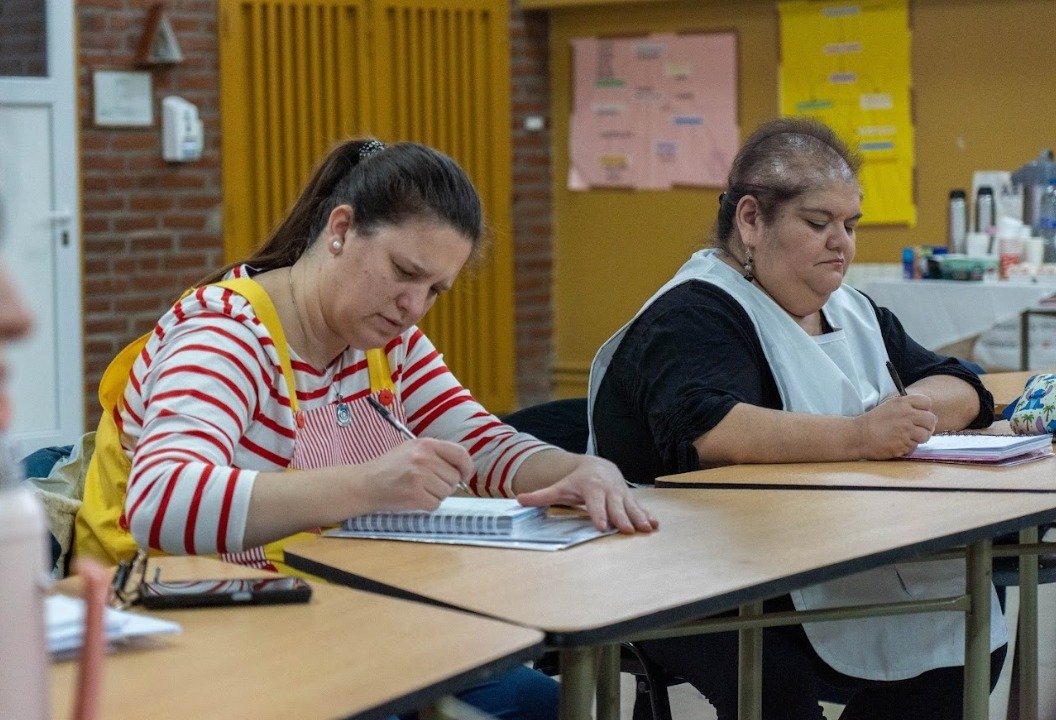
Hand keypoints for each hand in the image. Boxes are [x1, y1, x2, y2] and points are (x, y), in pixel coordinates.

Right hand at [359, 438, 472, 511]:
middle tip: (427, 484)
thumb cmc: (390, 467)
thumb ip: (436, 454)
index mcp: (426, 444)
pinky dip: (427, 505)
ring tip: (418, 489)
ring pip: (446, 492)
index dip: (466, 467)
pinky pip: (435, 504)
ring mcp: (419, 477)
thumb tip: (461, 468)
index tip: (463, 475)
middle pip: (454, 478)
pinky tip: (413, 498)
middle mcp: (424, 458)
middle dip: (444, 484)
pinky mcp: (414, 495)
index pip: (460, 454)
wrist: (365, 483)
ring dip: (435, 495)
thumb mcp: (412, 449)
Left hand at [515, 456, 658, 533]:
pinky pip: (640, 507)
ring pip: (631, 507)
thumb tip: (518, 500)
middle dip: (622, 518)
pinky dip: (648, 515)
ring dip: (639, 518)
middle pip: (616, 506)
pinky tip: (655, 525)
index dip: (599, 514)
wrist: (599, 466)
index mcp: (591, 488)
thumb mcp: (559, 487)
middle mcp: (609, 490)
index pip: (595, 503)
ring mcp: (621, 494)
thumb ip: (541, 496)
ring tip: (647, 528)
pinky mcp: (630, 498)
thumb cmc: (577, 481)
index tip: (602, 526)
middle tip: (628, 530)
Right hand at [856, 393, 936, 458]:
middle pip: (931, 419)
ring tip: (908, 437)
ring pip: (926, 435)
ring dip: (920, 437)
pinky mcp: (904, 444)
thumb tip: (924, 412)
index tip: (918, 415)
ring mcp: (906, 430)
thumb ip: (906, 406)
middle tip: (918, 429)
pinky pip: (915, 446)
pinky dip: (909, 446)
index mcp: (902, 403)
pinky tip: (898, 443)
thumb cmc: (873, 421)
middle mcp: (907, 415)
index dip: (925, 409)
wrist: (858, 436)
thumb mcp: (889, 406)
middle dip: (927, 425)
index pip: (926, 402)